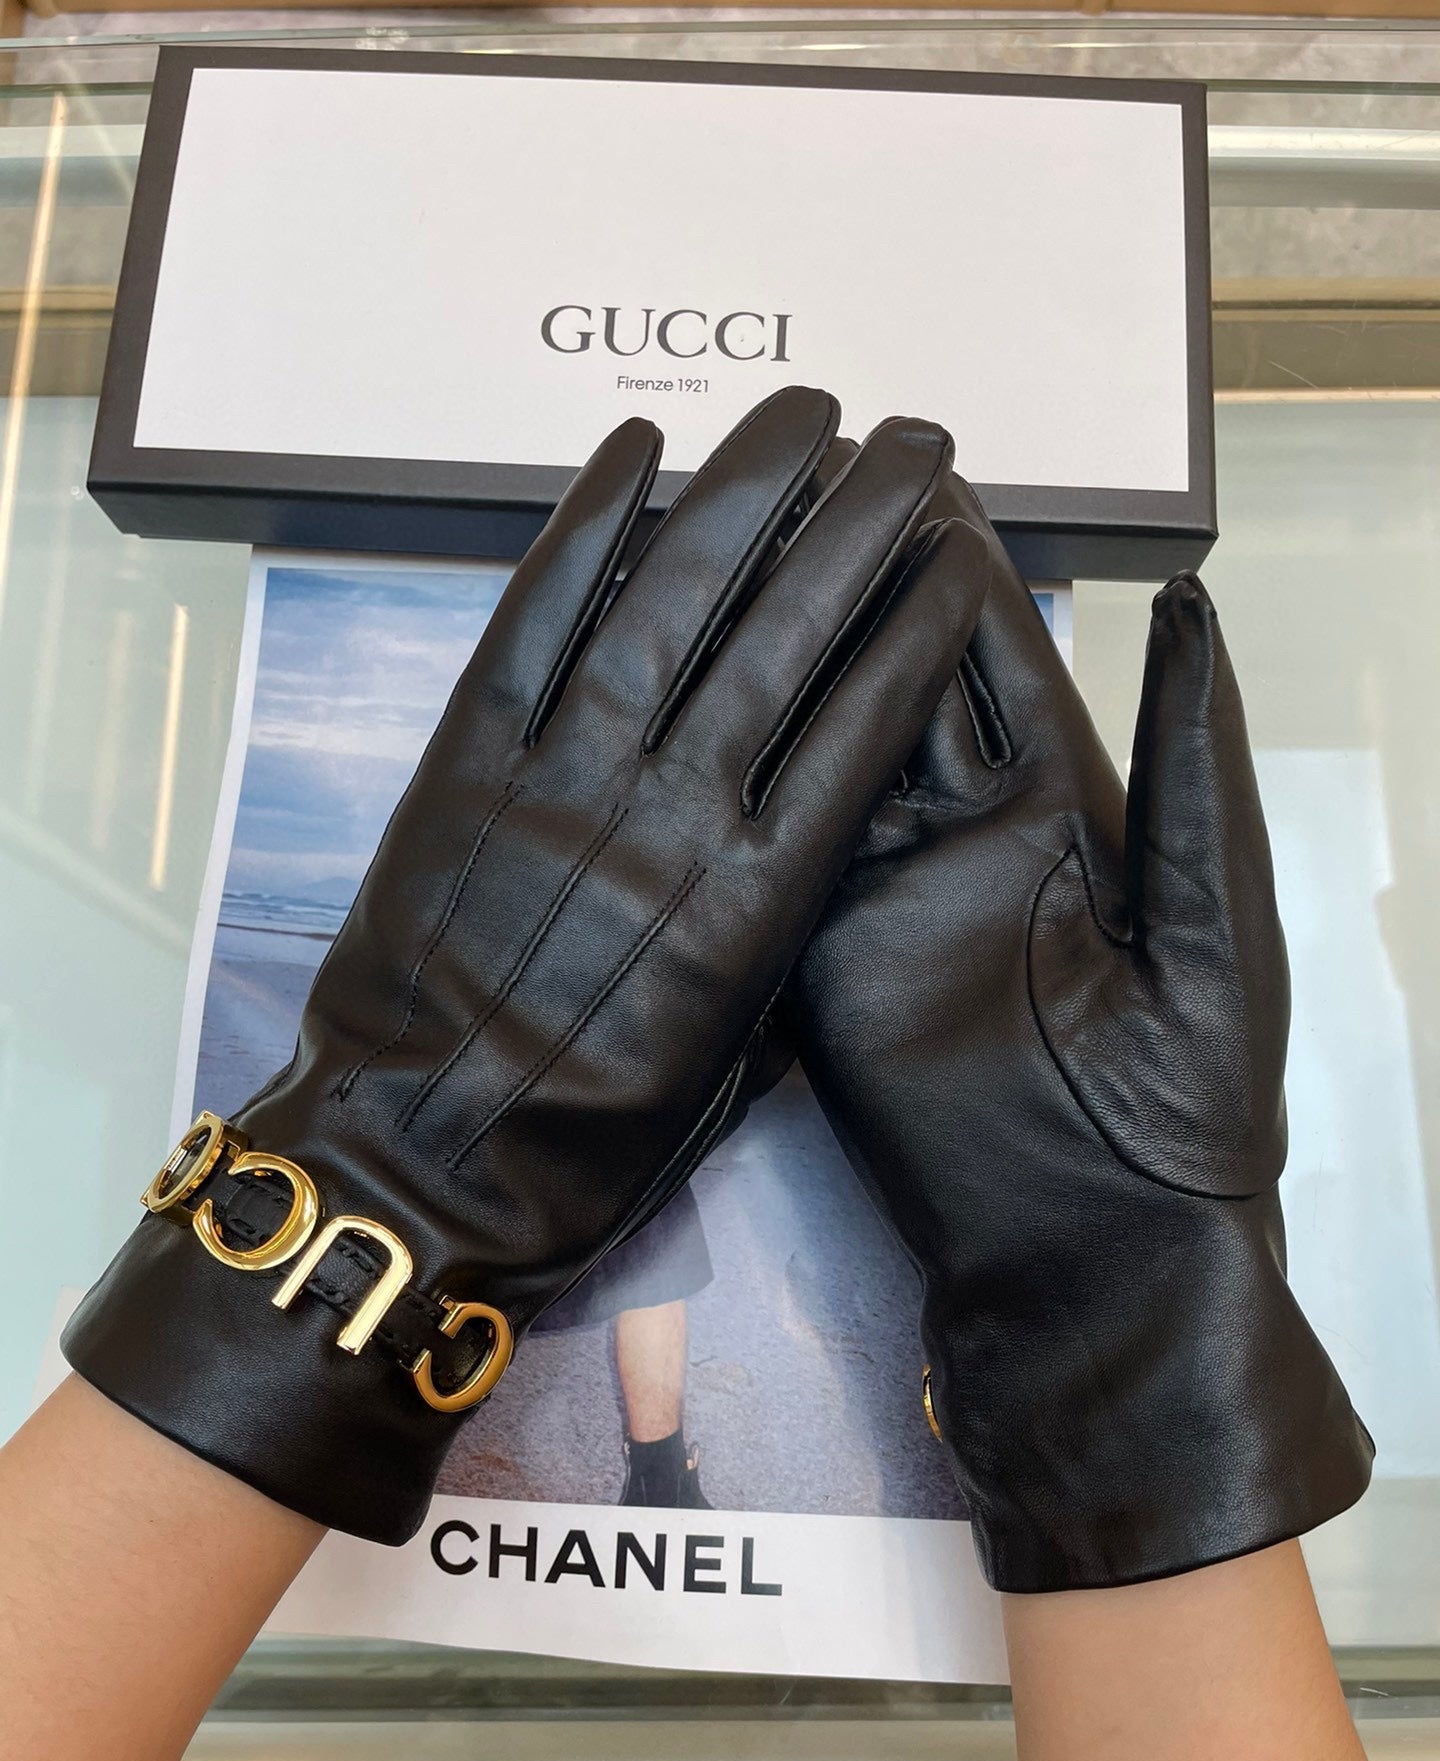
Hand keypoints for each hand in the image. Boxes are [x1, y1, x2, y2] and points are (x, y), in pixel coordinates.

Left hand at [63, 388, 989, 1544]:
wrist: (421, 1168)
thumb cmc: (589, 1140)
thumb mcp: (731, 1057)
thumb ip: (781, 928)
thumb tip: (811, 824)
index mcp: (756, 904)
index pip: (862, 726)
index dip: (916, 624)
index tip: (957, 553)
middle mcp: (674, 817)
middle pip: (788, 636)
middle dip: (862, 523)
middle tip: (917, 440)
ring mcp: (565, 778)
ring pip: (672, 602)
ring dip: (746, 491)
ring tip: (806, 408)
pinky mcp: (468, 764)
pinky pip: (533, 622)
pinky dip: (583, 529)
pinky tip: (634, 448)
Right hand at [787, 478, 1371, 1590]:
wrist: (1095, 1252)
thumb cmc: (1184, 1098)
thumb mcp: (1209, 917)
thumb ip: (1190, 762)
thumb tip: (1188, 602)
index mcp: (1062, 812)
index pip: (995, 660)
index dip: (951, 565)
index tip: (904, 469)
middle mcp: (959, 836)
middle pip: (894, 681)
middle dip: (846, 584)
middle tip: (787, 480)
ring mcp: (878, 893)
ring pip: (821, 747)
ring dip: (779, 656)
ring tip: (725, 552)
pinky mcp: (815, 954)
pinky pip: (775, 849)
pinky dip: (738, 773)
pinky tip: (691, 689)